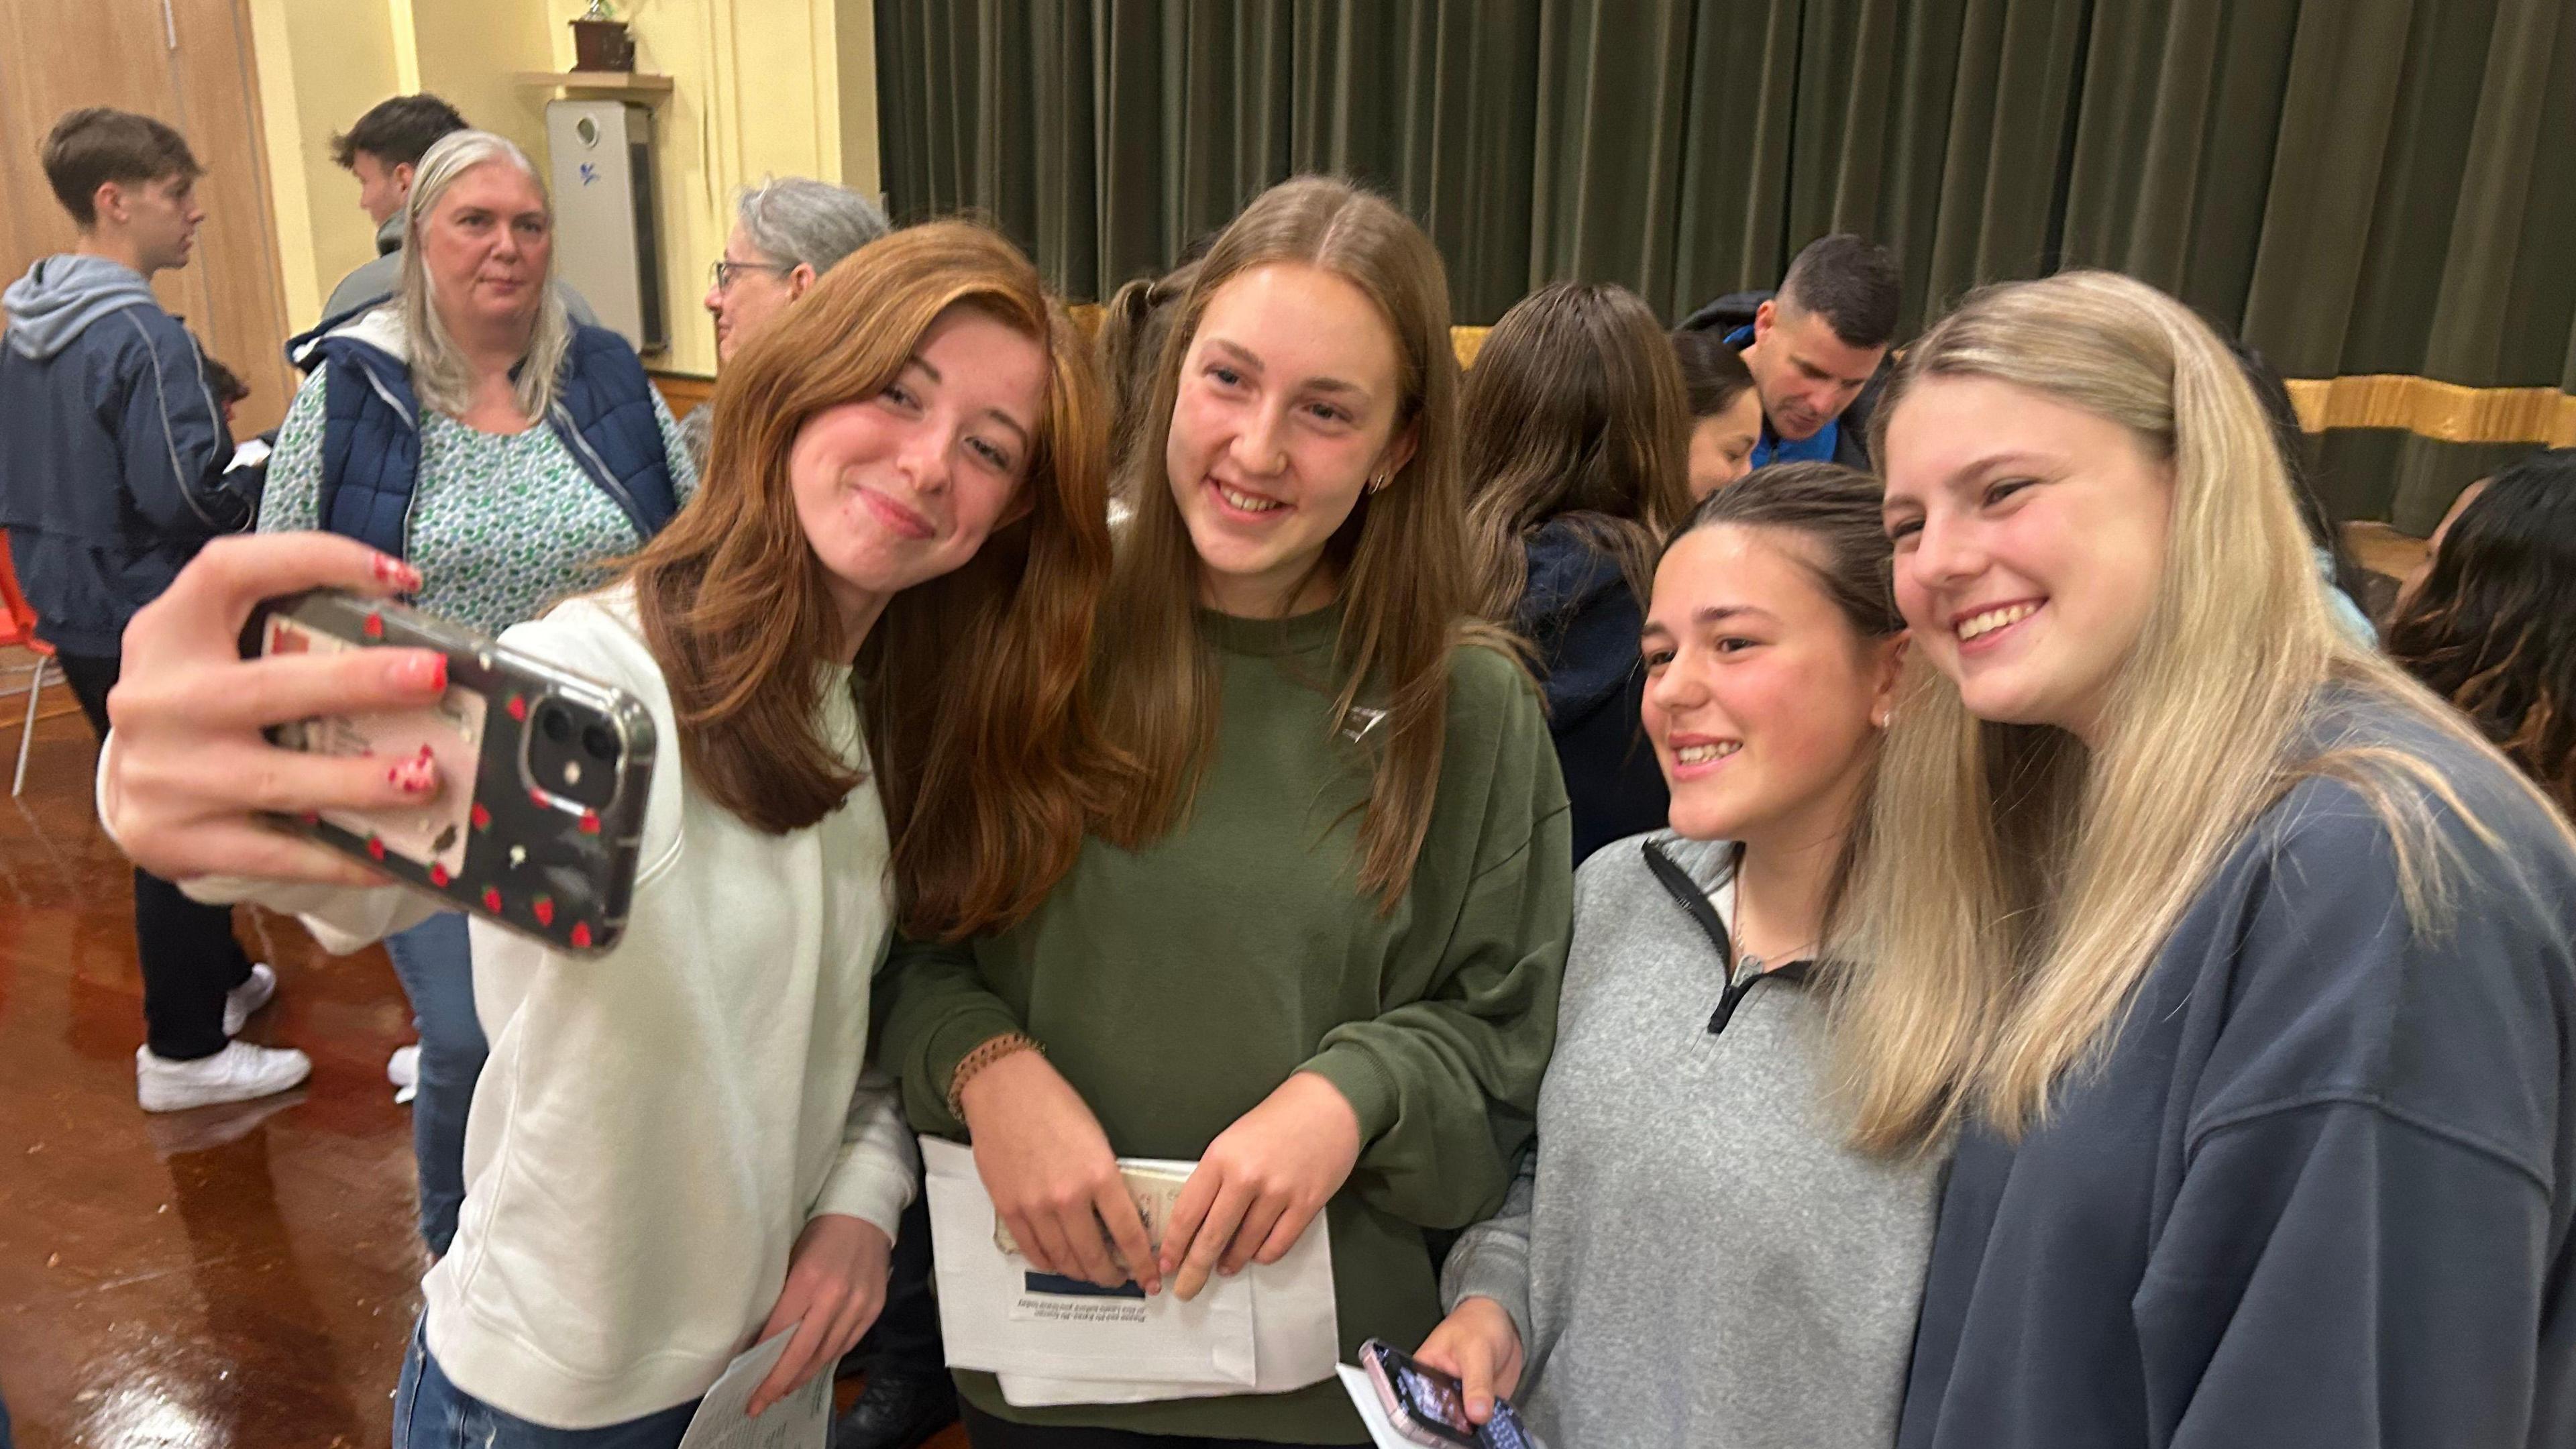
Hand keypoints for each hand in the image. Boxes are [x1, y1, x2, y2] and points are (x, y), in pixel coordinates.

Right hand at [105, 533, 446, 883]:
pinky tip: (390, 861)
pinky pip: (270, 855)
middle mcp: (157, 698)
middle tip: (433, 677)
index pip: (228, 571)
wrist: (131, 792)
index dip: (314, 561)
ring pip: (271, 779)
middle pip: (264, 686)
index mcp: (168, 632)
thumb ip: (290, 634)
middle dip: (355, 682)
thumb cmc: (207, 706)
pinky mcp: (173, 840)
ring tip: (426, 780)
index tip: (399, 578)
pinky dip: (336, 859)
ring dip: (356, 782)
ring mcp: (162, 775)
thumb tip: (418, 646)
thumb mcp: (221, 653)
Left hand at [745, 1213, 891, 1417]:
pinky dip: (827, 1358)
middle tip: (761, 1402)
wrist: (866, 1213)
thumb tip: (767, 1334)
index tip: (748, 1383)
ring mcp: (859, 1305)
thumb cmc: (821, 1230)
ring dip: (803, 1375)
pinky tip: (813, 1365)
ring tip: (784, 1388)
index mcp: (809, 1279)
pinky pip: (847, 1343)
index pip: (780, 1332)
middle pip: (803, 1352)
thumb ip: (784, 1296)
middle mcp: (836, 1296)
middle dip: (779, 1382)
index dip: (763, 1361)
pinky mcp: (874, 1309)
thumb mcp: (793, 1256)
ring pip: (827, 1353)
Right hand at [958, 1047, 1160, 1293]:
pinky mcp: (1009, 1209)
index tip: (1149, 1275)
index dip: (1142, 1263)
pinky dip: (1049, 1263)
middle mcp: (1068, 1197)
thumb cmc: (1051, 1103)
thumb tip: (1117, 1216)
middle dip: (1111, 1275)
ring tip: (1091, 1273)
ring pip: (1064, 1260)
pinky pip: (1033, 1250)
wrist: (1004, 1088)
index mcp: (1099, 1175)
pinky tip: (1059, 1262)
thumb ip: (1107, 1181)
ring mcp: (1035, 1207)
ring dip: (1081, 1273)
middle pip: (1095, 1256)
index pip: (1129, 1234)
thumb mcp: (1097, 1140)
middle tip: (1119, 1278)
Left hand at [1160, 1071, 1360, 1300]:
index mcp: (1220, 1157)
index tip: (1166, 1264)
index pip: (1187, 1213)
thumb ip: (1213, 1179)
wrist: (1328, 1103)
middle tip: (1186, 1288)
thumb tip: (1197, 1223)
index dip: (1174, 1245)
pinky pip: (1277, 1245)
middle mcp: (1246, 1176)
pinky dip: (1263, 1254)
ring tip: (1225, 1266)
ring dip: (1232, 1262)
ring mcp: (1278, 1192)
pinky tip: (1257, 1252)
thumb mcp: (1232, 1141)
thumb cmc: (1278, 1120)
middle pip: (1212, 1237)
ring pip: (1245, 1246)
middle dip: (1195, 1270)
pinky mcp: (1306, 1203)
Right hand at [1414, 1296, 1524, 1424]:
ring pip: (1461, 1421)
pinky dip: (1487, 1425)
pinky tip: (1493, 1423)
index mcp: (1424, 1370)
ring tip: (1482, 1421)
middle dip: (1455, 1424)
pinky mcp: (1478, 1404)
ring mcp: (1459, 1397)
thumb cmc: (1479, 1324)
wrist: (1506, 1322)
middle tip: (1470, 1422)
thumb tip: (1477, 1413)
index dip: (1433, 1414)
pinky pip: (1480, 1421)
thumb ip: (1477, 1383)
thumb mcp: (1476, 1350)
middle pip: (1441, 1415)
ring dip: (1472, 1427)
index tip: (1451, 1420)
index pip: (1421, 1399)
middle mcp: (1438, 1387)